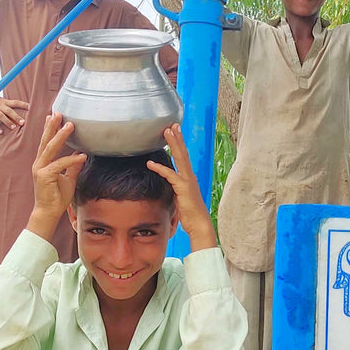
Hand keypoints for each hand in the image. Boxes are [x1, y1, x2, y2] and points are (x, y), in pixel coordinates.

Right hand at [0, 86, 28, 135]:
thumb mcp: (0, 101)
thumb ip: (7, 107)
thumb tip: (18, 116)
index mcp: (4, 101)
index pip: (16, 102)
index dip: (24, 104)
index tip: (32, 107)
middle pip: (9, 110)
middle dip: (16, 116)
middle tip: (23, 122)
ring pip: (1, 116)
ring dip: (7, 122)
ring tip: (14, 128)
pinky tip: (1, 132)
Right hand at [27, 113, 86, 238]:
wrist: (48, 213)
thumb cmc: (56, 197)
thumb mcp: (68, 179)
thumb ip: (73, 166)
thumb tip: (81, 155)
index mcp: (43, 163)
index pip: (46, 143)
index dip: (50, 129)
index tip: (54, 116)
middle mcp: (39, 163)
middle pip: (46, 141)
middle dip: (52, 126)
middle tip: (58, 112)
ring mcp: (40, 169)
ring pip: (51, 149)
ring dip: (60, 136)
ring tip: (70, 125)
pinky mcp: (44, 176)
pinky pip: (60, 164)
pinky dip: (71, 159)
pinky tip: (82, 155)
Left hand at [147, 124, 216, 250]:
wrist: (199, 225)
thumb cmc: (190, 214)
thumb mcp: (180, 198)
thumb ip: (174, 189)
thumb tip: (166, 186)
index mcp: (189, 178)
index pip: (184, 157)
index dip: (179, 144)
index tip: (175, 132)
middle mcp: (190, 176)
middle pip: (183, 153)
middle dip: (178, 138)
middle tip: (173, 124)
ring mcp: (188, 181)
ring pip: (180, 158)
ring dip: (173, 144)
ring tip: (167, 131)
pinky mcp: (183, 188)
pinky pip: (170, 175)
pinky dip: (160, 169)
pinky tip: (150, 163)